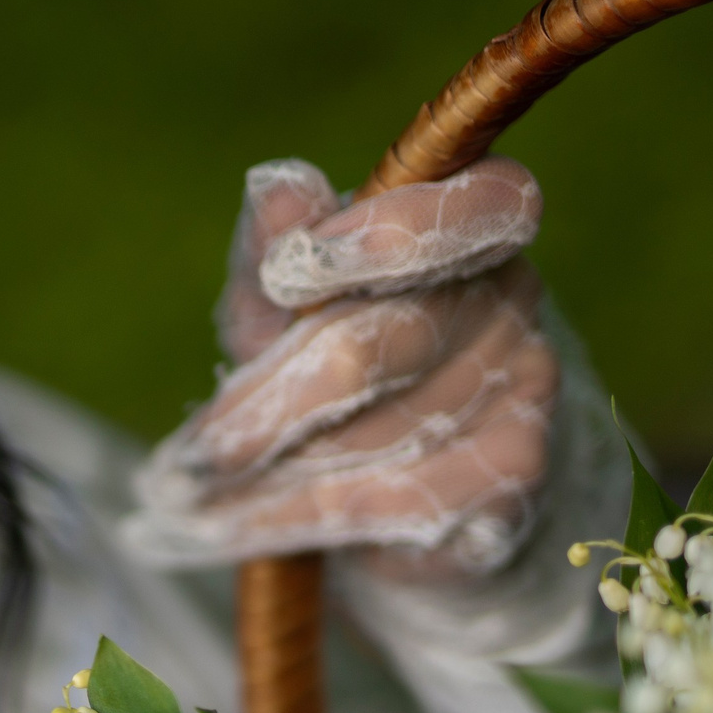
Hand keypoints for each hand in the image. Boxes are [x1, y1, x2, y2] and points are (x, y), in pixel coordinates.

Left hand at [125, 156, 558, 575]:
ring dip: (270, 477)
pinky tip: (241, 526)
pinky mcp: (515, 471)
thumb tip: (274, 185)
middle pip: (384, 343)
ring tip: (192, 499)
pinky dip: (298, 517)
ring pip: (376, 435)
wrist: (406, 491)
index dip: (395, 234)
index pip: (487, 202)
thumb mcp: (282, 302)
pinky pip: (391, 498)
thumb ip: (273, 246)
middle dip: (270, 405)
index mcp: (473, 225)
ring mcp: (524, 385)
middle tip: (189, 457)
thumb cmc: (333, 365)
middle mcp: (512, 295)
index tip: (292, 273)